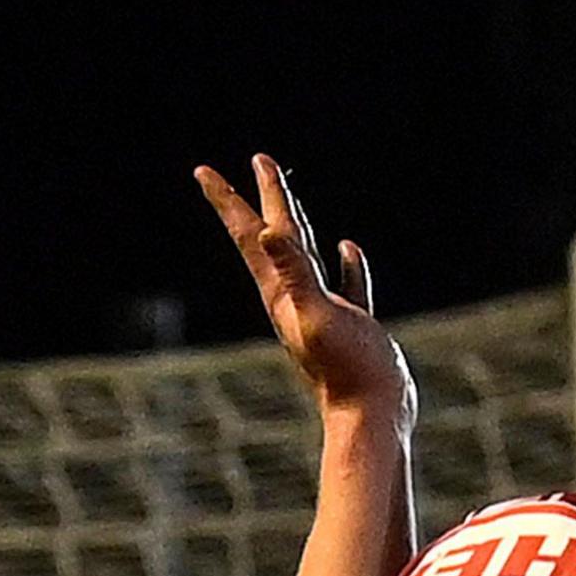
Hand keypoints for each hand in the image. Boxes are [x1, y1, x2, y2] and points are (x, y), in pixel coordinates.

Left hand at [198, 154, 410, 418]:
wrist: (371, 414)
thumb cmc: (344, 370)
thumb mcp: (317, 314)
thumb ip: (295, 273)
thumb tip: (271, 231)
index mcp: (282, 292)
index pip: (252, 235)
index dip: (229, 200)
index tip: (204, 171)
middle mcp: (295, 298)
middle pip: (273, 238)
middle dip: (263, 198)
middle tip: (258, 161)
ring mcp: (323, 310)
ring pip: (307, 256)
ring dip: (298, 225)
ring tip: (291, 199)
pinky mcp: (352, 324)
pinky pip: (346, 283)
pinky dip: (346, 264)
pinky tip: (348, 249)